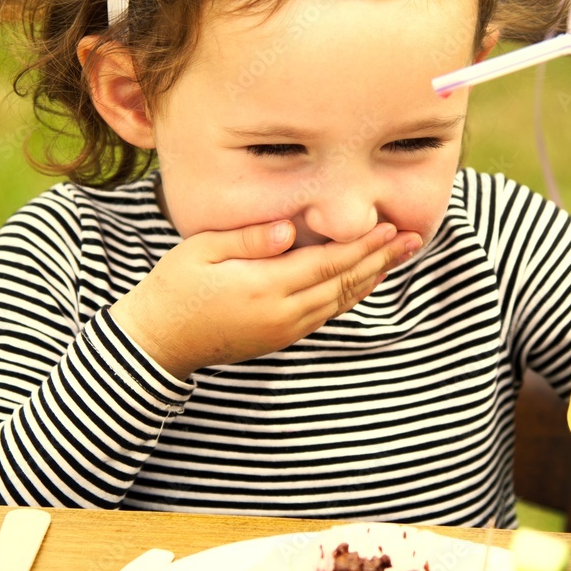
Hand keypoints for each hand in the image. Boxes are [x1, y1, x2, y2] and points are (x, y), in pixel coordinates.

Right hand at [110, 220, 418, 377]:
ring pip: (340, 301)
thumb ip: (249, 240)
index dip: (362, 245)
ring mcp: (284, 330)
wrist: (158, 342)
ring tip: (398, 257)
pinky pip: (327, 314)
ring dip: (372, 278)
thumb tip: (288, 229)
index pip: (327, 263)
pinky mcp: (281, 337)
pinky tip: (364, 281)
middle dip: (380, 260)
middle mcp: (283, 313)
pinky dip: (351, 295)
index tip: (391, 227)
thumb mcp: (201, 252)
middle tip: (413, 239)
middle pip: (343, 283)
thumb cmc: (173, 288)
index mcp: (265, 287)